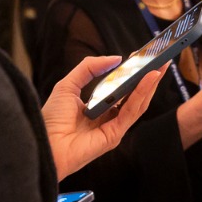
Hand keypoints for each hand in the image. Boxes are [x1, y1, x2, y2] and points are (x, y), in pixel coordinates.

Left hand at [41, 56, 163, 179]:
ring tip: (158, 67)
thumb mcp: (68, 85)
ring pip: (138, 104)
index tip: (141, 58)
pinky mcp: (114, 135)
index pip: (122, 91)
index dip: (132, 75)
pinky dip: (142, 94)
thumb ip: (89, 68)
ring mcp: (113, 128)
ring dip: (150, 85)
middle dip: (148, 79)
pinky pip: (131, 112)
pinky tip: (148, 79)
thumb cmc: (51, 119)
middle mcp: (108, 119)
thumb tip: (115, 58)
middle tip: (159, 61)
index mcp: (99, 108)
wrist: (43, 143)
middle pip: (134, 97)